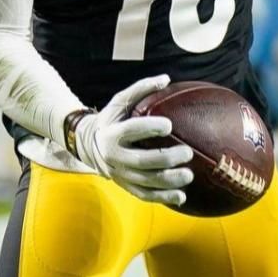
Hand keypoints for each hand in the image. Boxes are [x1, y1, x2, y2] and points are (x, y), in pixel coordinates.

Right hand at [68, 74, 192, 205]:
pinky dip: (163, 198)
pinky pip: (145, 195)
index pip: (131, 131)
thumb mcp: (119, 101)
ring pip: (145, 182)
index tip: (169, 125)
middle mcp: (115, 156)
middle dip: (165, 159)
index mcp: (112, 134)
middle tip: (187, 153)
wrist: (89, 145)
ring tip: (189, 175)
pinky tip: (182, 197)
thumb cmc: (112, 120)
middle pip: (141, 161)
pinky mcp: (126, 186)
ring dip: (168, 181)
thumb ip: (141, 89)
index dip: (149, 128)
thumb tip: (166, 78)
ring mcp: (120, 174)